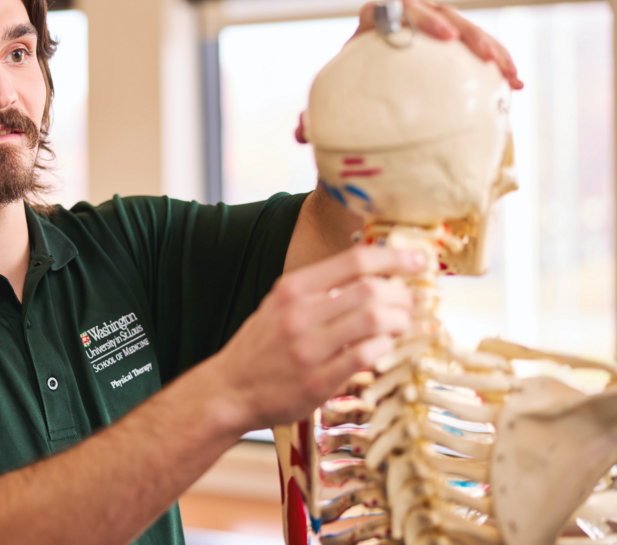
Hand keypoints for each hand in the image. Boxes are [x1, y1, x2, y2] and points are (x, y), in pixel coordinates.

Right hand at [212, 245, 419, 429]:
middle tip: (411, 303)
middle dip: (402, 295)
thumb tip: (371, 277)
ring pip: (373, 320)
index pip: (354, 260)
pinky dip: (384, 348)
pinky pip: (366, 356)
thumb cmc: (260, 347)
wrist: (229, 389)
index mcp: (292, 288)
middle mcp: (300, 313)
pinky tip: (384, 348)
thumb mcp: (279, 305)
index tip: (417, 261)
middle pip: (371, 289)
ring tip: (402, 326)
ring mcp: (308, 348)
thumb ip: (318, 290)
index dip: (394, 257)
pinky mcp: (317, 381)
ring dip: (399, 321)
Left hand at [294, 0, 523, 143]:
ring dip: (488, 46)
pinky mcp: (449, 50)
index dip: (412, 16)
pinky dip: (496, 64)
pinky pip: (476, 50)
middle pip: (432, 12)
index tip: (438, 37)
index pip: (385, 11)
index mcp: (365, 33)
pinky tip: (515, 85)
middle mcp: (399, 26)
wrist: (364, 109)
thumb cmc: (343, 107)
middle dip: (461, 27)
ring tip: (508, 72)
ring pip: (462, 27)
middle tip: (478, 52)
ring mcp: (428, 34)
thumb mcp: (330, 113)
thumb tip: (300, 133)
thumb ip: (314, 119)